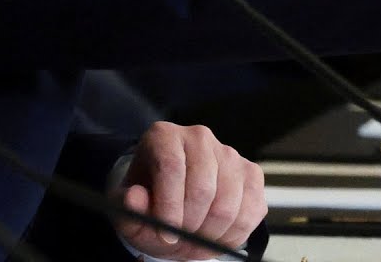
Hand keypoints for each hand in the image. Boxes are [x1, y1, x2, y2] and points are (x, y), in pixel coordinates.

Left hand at [114, 122, 265, 260]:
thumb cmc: (151, 203)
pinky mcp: (251, 173)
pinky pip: (251, 210)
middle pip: (203, 187)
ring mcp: (230, 154)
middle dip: (191, 225)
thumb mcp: (129, 209)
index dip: (169, 206)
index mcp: (164, 137)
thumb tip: (134, 199)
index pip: (171, 167)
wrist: (174, 201)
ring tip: (196, 241)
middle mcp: (200, 139)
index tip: (165, 234)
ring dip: (212, 233)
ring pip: (228, 202)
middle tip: (181, 243)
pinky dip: (234, 233)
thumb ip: (128, 208)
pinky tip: (216, 237)